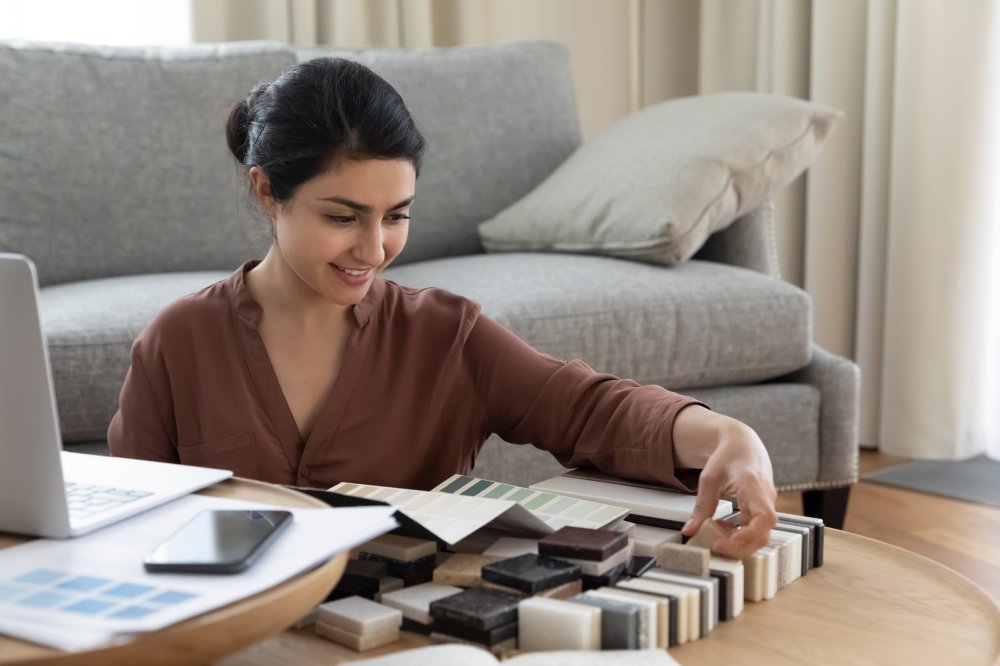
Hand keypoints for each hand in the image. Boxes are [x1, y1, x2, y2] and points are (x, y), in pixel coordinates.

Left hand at [677, 413, 777, 558]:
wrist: (743, 445)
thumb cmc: (729, 457)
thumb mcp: (709, 479)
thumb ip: (701, 507)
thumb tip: (689, 531)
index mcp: (754, 485)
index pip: (764, 517)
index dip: (750, 534)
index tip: (731, 540)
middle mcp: (765, 498)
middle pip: (763, 533)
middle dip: (740, 546)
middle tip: (716, 545)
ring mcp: (766, 505)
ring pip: (761, 535)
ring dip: (739, 542)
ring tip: (717, 535)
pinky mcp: (762, 510)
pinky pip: (756, 529)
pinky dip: (740, 534)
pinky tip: (724, 527)